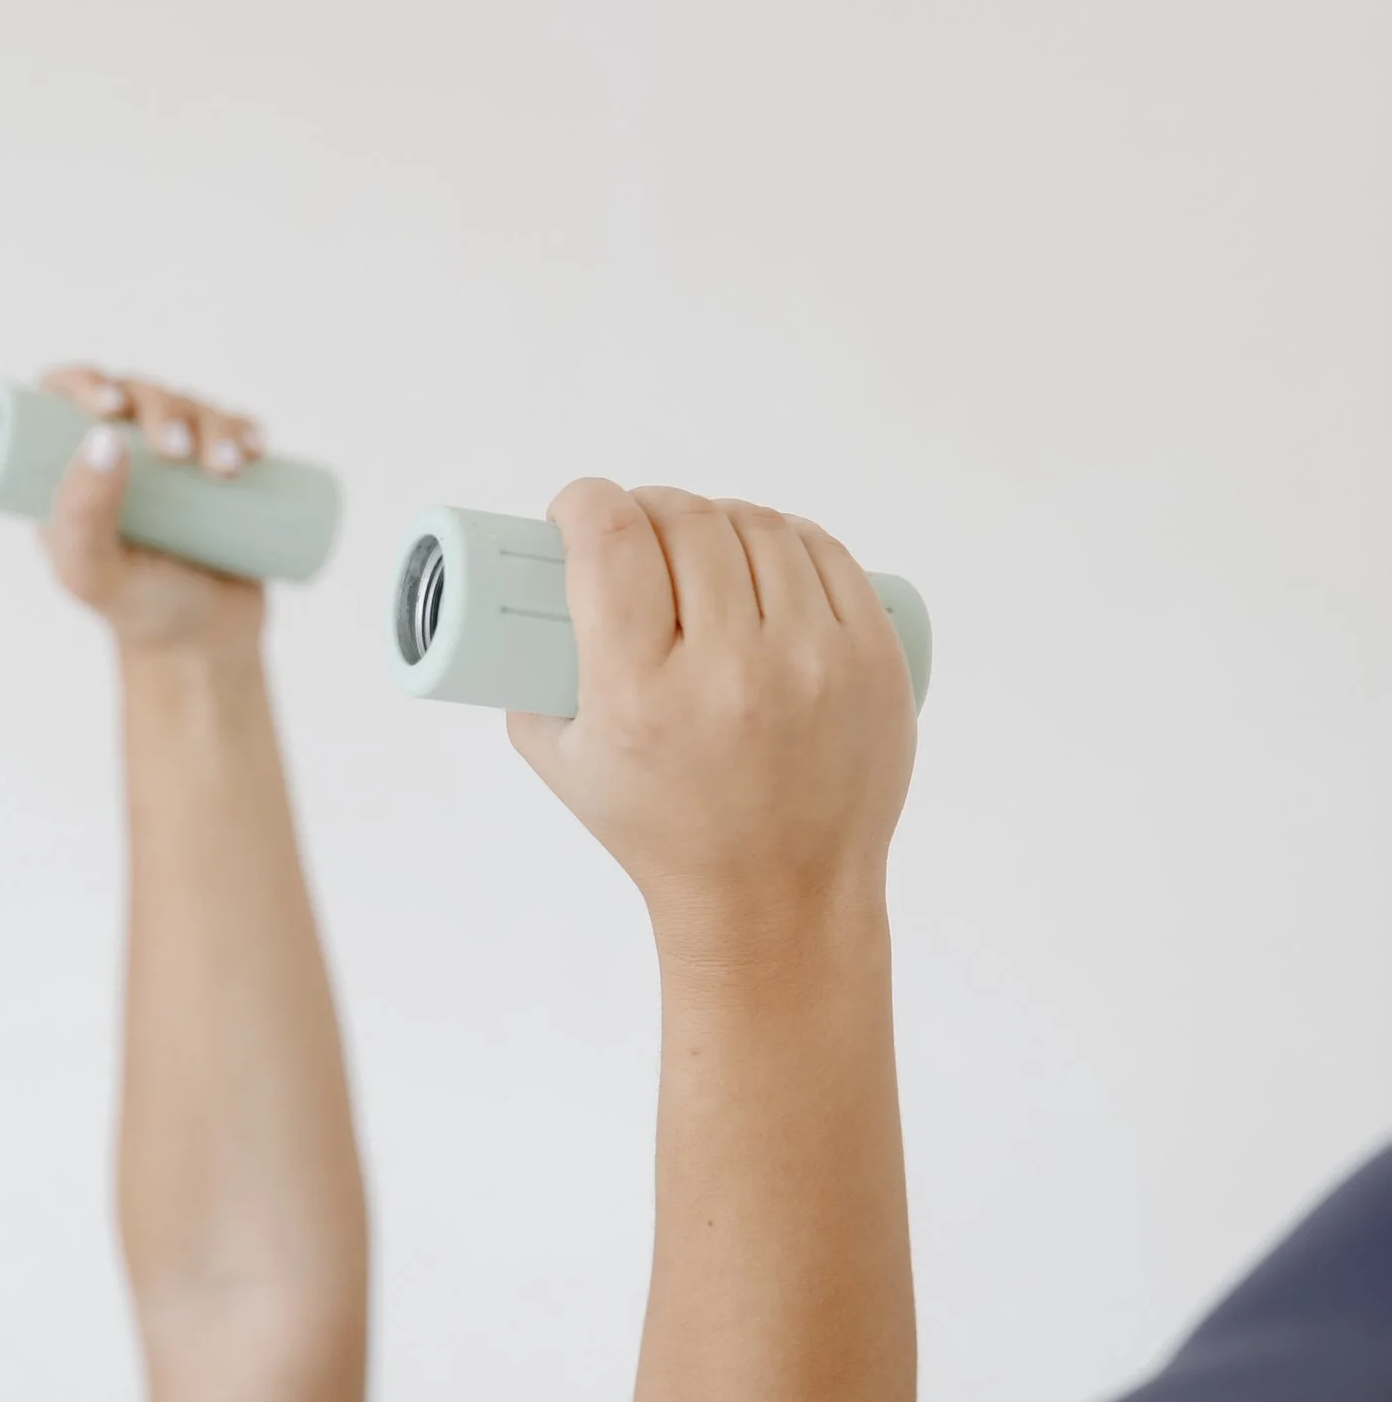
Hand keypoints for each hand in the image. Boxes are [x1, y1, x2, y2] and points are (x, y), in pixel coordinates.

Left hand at [34, 364, 270, 657]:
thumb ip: (82, 516)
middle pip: (135, 394)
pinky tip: (256, 444)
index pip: (62, 400)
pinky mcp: (219, 476)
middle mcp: (119, 458)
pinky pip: (234, 431)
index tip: (110, 405)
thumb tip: (104, 436)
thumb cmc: (139, 615)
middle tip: (178, 452)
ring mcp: (173, 465)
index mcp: (69, 472)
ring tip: (228, 468)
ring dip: (211, 420)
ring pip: (188, 408)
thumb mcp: (94, 575)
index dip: (82, 381)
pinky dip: (246, 428)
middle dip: (162, 406)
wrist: (205, 646)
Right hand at [505, 481, 916, 942]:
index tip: (578, 510)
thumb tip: (526, 592)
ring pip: (757, 525)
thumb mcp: (565, 763)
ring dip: (717, 516)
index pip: (611, 539)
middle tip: (638, 531)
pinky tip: (763, 549)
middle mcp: (732, 672)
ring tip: (701, 545)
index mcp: (641, 695)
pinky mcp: (874, 661)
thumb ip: (529, 676)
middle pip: (685, 522)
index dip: (585, 501)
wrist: (779, 899)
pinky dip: (786, 535)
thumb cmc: (662, 832)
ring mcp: (816, 663)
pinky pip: (826, 552)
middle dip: (649, 507)